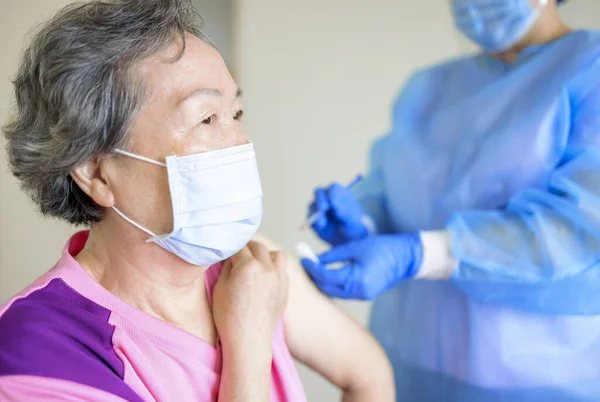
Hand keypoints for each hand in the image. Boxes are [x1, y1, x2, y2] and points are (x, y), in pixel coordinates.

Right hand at [213, 241, 288, 349]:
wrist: (249, 340)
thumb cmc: (229, 317)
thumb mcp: (220, 287)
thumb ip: (227, 267)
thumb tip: (231, 257)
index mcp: (248, 266)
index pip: (238, 247)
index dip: (230, 247)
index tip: (225, 250)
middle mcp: (267, 268)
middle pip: (258, 247)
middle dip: (247, 247)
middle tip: (238, 253)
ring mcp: (279, 278)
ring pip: (276, 254)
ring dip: (265, 254)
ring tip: (255, 262)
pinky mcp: (286, 289)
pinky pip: (282, 270)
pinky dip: (273, 268)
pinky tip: (264, 276)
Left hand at [301, 233, 422, 299]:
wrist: (406, 258)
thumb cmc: (383, 248)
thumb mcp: (355, 247)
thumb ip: (333, 255)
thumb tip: (315, 259)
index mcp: (356, 279)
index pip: (325, 276)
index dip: (312, 267)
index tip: (303, 257)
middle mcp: (358, 292)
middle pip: (327, 288)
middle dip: (314, 276)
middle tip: (305, 262)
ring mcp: (361, 296)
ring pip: (333, 292)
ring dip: (322, 281)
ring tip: (313, 267)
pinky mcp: (364, 295)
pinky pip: (342, 292)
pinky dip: (333, 284)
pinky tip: (326, 274)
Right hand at [309, 183, 368, 245]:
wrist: (348, 240)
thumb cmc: (353, 226)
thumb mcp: (352, 220)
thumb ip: (344, 212)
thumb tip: (334, 204)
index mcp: (340, 194)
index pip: (333, 188)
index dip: (332, 194)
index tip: (334, 204)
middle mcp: (327, 197)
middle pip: (319, 192)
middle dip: (320, 200)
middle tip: (323, 209)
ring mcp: (319, 207)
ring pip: (312, 204)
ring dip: (316, 213)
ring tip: (323, 224)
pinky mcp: (313, 218)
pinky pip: (309, 217)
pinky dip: (313, 221)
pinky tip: (322, 226)